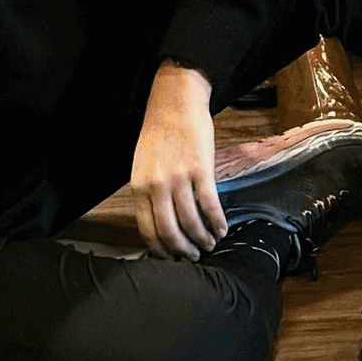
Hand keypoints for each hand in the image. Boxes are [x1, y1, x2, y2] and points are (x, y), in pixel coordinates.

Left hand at [128, 64, 226, 258]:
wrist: (174, 103)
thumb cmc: (158, 133)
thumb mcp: (142, 165)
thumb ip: (148, 193)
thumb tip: (159, 223)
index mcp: (139, 186)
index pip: (147, 230)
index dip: (161, 250)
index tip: (171, 258)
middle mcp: (157, 186)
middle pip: (170, 231)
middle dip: (183, 250)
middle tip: (193, 257)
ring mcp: (179, 178)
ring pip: (191, 222)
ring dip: (202, 238)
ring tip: (210, 243)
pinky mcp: (201, 170)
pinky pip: (210, 205)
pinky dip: (217, 221)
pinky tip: (222, 228)